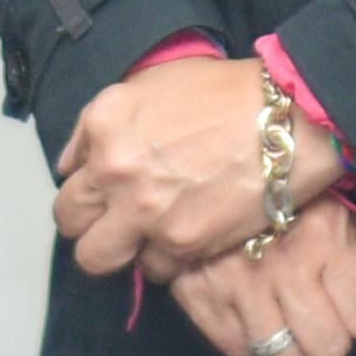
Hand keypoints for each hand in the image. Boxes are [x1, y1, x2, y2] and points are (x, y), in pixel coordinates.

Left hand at [52, 54, 345, 278]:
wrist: (288, 123)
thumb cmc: (227, 95)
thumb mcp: (151, 85)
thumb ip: (101, 125)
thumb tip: (73, 164)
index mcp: (104, 124)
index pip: (66, 179)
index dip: (86, 191)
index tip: (104, 196)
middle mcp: (114, 168)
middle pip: (70, 224)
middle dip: (90, 226)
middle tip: (117, 223)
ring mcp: (144, 210)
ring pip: (99, 258)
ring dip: (123, 249)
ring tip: (152, 235)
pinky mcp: (179, 242)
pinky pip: (154, 269)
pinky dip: (168, 259)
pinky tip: (189, 235)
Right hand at [164, 196, 355, 355]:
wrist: (211, 165)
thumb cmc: (289, 191)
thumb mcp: (344, 209)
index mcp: (324, 240)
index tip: (349, 299)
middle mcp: (284, 269)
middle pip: (328, 348)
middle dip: (330, 335)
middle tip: (318, 311)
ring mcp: (238, 285)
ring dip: (291, 344)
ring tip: (286, 316)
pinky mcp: (198, 295)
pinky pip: (239, 349)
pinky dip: (248, 337)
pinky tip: (252, 308)